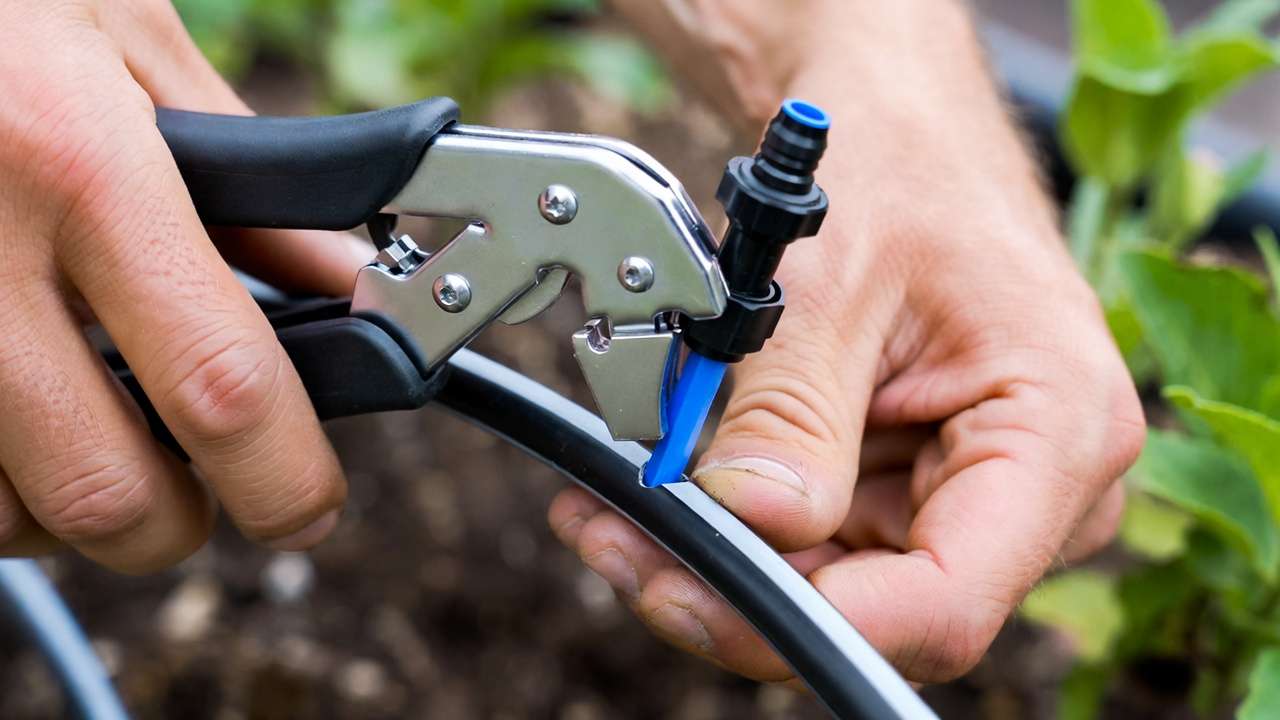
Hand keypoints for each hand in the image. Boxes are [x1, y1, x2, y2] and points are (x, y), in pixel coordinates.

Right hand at [0, 1, 368, 571]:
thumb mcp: (130, 41)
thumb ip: (247, 177)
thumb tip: (341, 279)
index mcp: (79, 164)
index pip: (220, 382)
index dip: (284, 473)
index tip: (308, 501)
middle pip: (104, 490)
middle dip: (177, 517)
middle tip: (202, 481)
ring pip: (3, 513)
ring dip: (72, 499)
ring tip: (97, 426)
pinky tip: (21, 408)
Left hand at [555, 1, 1145, 682]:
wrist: (897, 132)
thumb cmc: (899, 169)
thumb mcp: (831, 277)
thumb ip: (792, 409)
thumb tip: (751, 518)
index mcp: (1058, 428)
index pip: (946, 599)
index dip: (814, 619)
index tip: (695, 589)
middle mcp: (1036, 487)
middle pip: (880, 608)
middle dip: (739, 592)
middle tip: (620, 546)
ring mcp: (972, 495)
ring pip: (836, 588)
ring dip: (723, 561)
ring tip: (620, 513)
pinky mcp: (914, 490)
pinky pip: (820, 545)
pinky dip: (737, 529)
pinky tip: (665, 495)